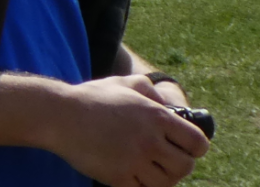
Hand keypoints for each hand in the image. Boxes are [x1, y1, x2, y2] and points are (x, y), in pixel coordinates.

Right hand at [49, 75, 208, 186]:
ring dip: (162, 178)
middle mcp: (150, 140)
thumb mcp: (125, 83)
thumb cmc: (94, 97)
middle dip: (180, 165)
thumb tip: (167, 105)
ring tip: (152, 169)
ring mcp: (134, 161)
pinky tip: (135, 176)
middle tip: (169, 160)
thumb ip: (151, 91)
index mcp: (156, 116)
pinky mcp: (118, 178)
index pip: (196, 143)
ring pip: (166, 183)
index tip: (188, 147)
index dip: (196, 147)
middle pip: (185, 167)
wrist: (62, 116)